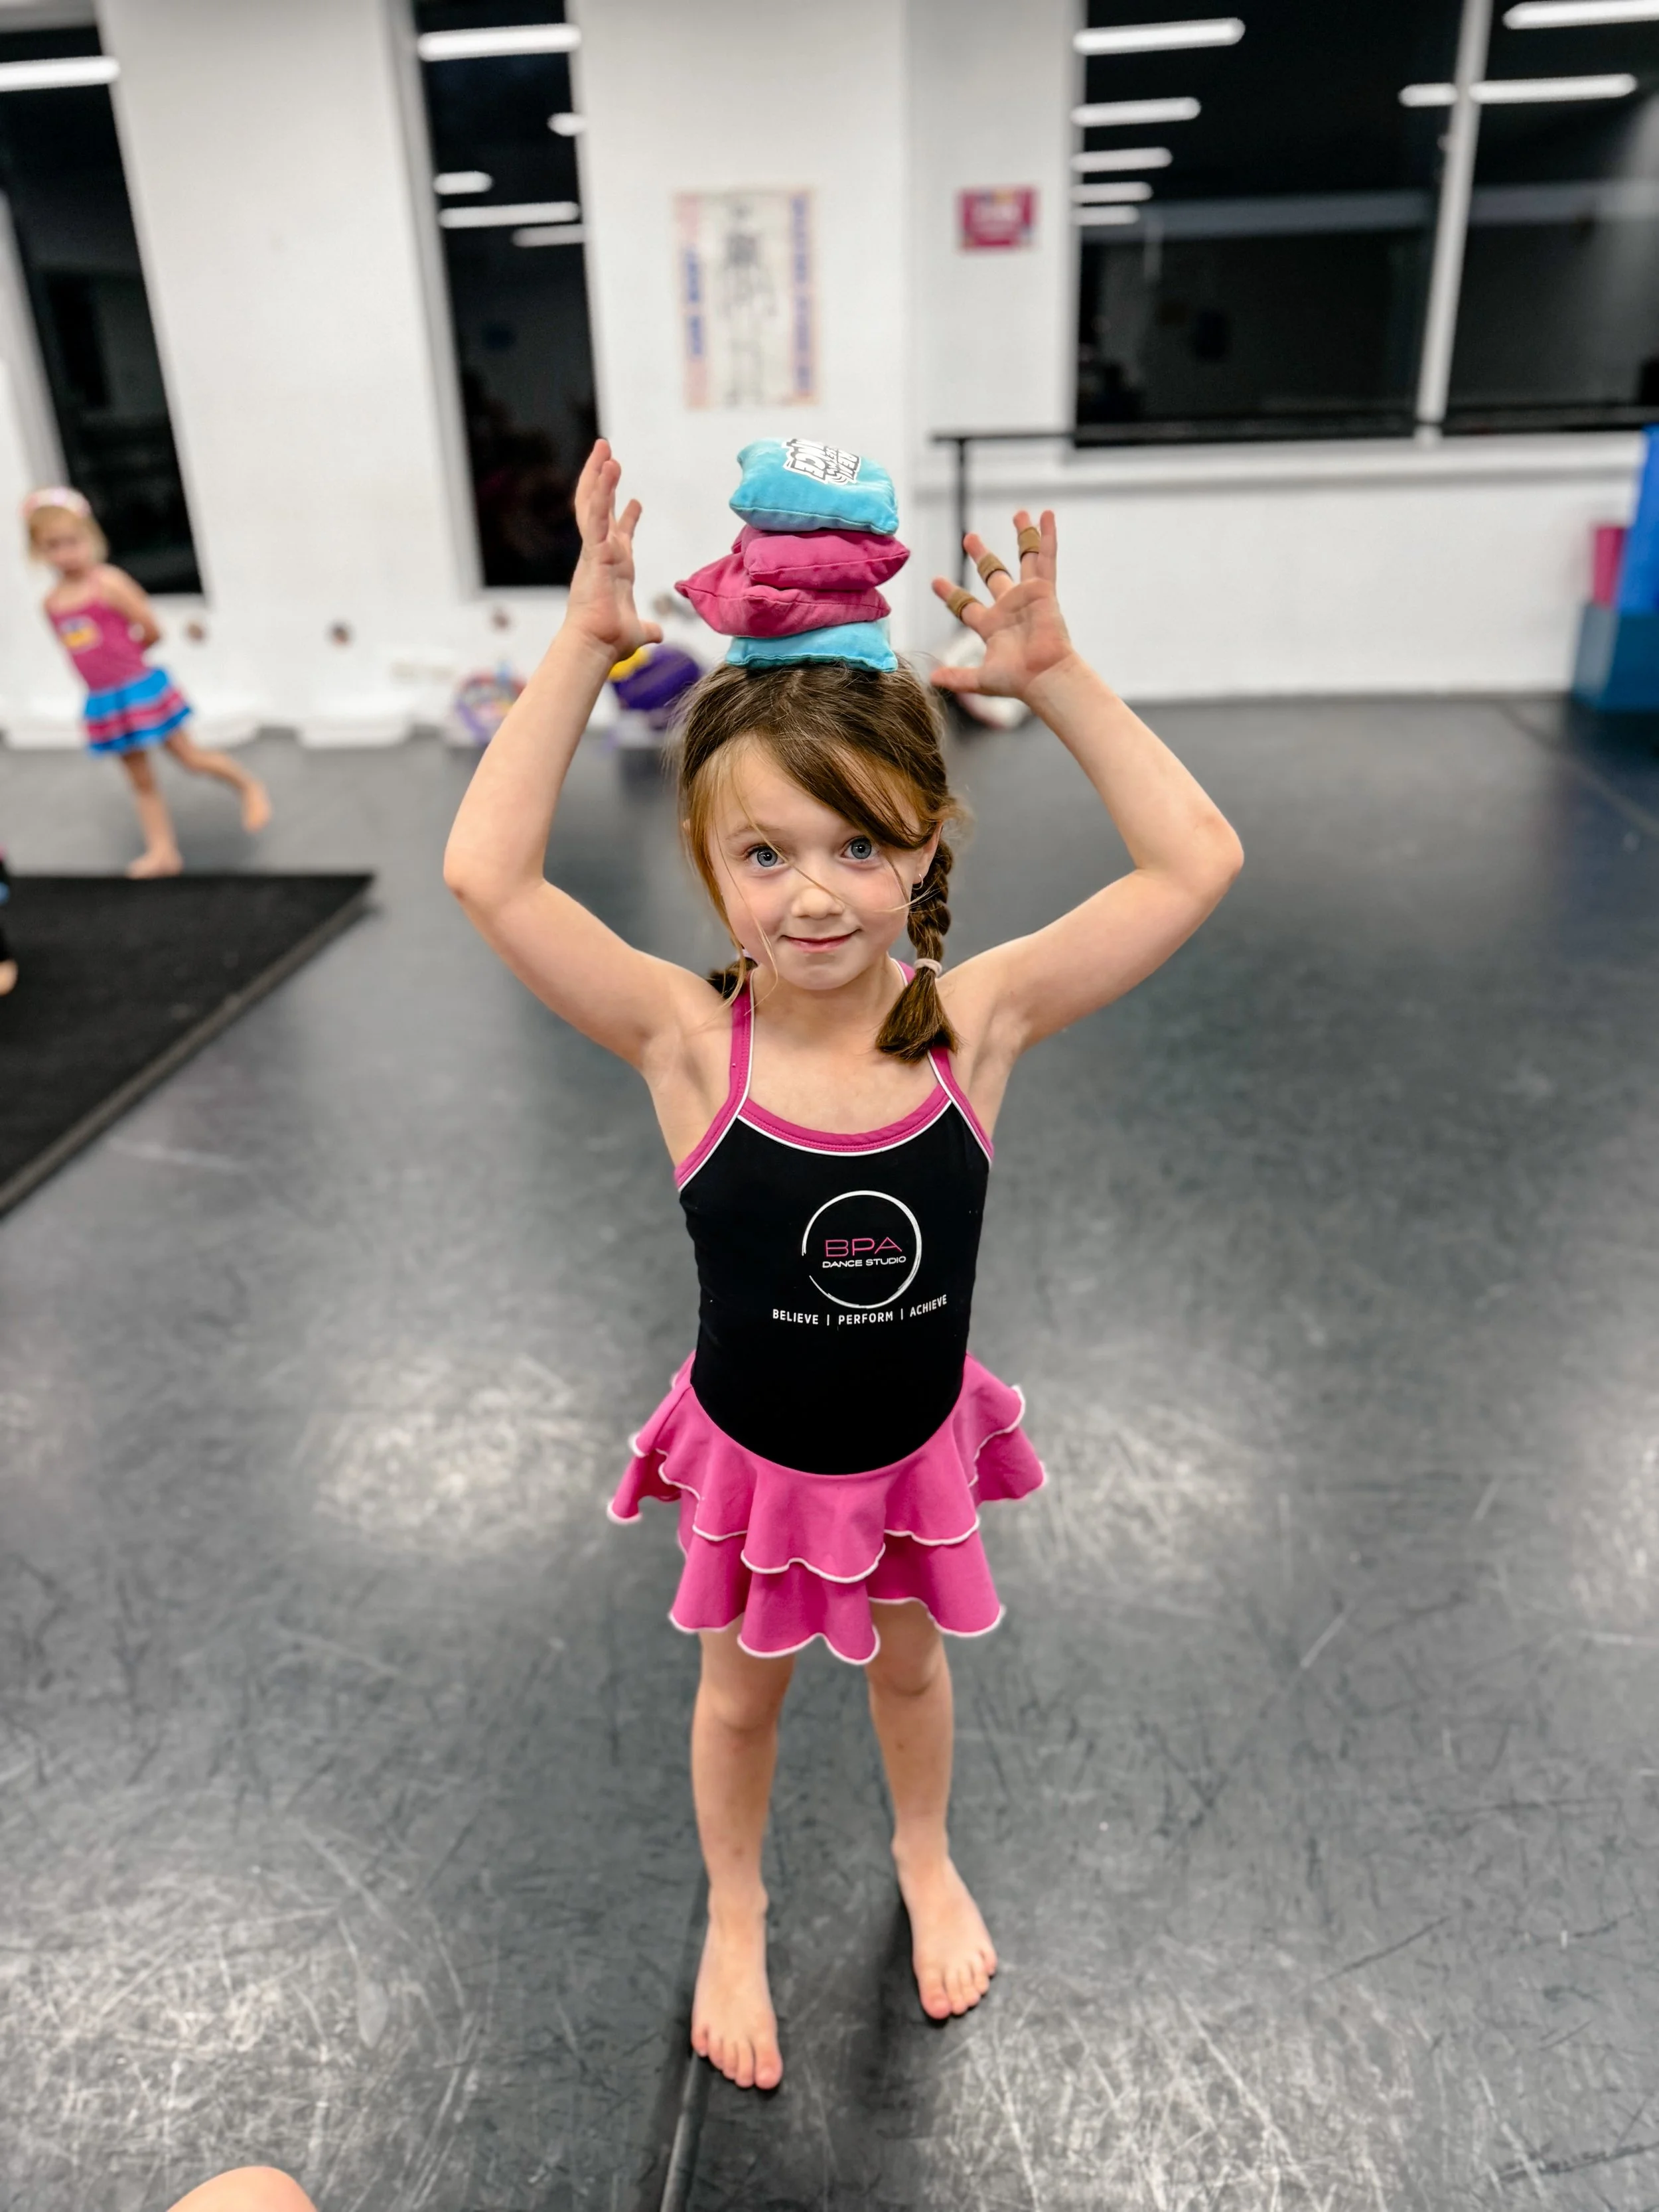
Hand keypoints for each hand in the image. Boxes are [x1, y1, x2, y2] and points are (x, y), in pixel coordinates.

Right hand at [564, 440, 661, 661]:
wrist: (597, 646)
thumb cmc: (610, 641)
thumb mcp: (637, 632)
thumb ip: (648, 630)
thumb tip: (657, 635)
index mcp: (612, 567)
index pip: (617, 534)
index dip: (626, 517)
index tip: (636, 500)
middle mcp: (601, 553)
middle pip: (597, 508)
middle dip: (601, 479)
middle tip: (606, 451)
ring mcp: (595, 550)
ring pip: (593, 504)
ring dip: (598, 474)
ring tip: (605, 447)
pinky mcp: (593, 552)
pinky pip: (595, 515)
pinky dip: (600, 491)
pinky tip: (607, 468)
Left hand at [929, 509, 1075, 700]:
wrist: (1044, 677)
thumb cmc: (1017, 681)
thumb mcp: (981, 679)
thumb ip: (958, 678)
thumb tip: (932, 678)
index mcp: (991, 626)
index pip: (966, 605)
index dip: (951, 594)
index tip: (935, 582)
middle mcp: (1009, 608)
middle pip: (993, 574)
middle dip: (982, 555)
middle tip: (970, 537)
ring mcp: (1027, 597)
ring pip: (1024, 559)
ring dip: (1022, 536)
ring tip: (1019, 513)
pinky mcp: (1044, 591)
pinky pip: (1045, 557)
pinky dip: (1046, 536)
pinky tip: (1046, 515)